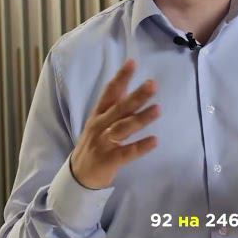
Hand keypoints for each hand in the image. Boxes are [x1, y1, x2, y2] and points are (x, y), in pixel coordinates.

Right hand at [68, 59, 160, 188]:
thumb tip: (126, 85)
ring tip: (158, 109)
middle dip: (136, 96)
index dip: (120, 77)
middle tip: (152, 84)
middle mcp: (100, 126)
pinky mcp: (109, 160)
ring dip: (141, 118)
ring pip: (123, 128)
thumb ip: (113, 105)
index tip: (132, 63)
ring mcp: (103, 143)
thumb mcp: (99, 122)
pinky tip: (154, 141)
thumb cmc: (94, 143)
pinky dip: (140, 147)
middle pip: (120, 108)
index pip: (109, 92)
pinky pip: (127, 152)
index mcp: (98, 114)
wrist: (79, 175)